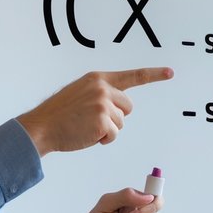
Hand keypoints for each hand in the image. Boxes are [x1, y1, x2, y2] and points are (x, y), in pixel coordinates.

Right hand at [17, 68, 173, 155]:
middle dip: (116, 117)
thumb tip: (120, 107)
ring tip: (85, 127)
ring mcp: (103, 104)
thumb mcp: (80, 93)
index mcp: (98, 78)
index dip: (154, 74)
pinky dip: (103, 140)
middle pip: (128, 107)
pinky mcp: (103, 120)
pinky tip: (87, 135)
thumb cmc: (60, 114)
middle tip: (93, 121)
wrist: (42, 126)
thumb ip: (100, 93)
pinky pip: (113, 135)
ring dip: (107, 130)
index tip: (170, 72)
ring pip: (121, 123)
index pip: (133, 76)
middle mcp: (102, 88)